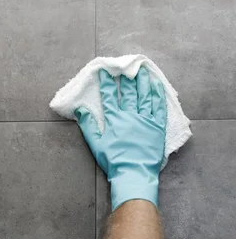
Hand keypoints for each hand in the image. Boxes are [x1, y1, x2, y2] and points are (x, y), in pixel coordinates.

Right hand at [75, 67, 166, 209]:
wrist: (134, 174)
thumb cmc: (113, 161)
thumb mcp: (96, 145)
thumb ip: (88, 126)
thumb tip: (80, 110)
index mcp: (115, 119)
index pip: (109, 96)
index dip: (106, 82)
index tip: (105, 71)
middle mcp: (131, 115)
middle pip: (129, 92)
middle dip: (127, 77)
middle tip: (127, 65)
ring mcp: (146, 120)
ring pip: (145, 95)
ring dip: (143, 81)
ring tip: (143, 69)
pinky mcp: (158, 127)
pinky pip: (159, 107)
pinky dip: (158, 94)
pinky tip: (157, 85)